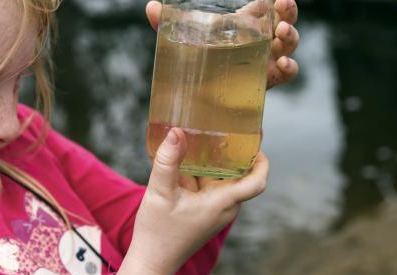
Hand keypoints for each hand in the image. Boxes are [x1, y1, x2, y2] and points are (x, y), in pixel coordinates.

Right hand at [117, 129, 268, 274]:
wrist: (151, 261)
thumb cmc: (157, 232)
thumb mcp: (160, 192)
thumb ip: (168, 161)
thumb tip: (176, 132)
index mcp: (221, 203)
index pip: (256, 182)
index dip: (261, 161)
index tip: (254, 142)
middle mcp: (224, 208)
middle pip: (238, 176)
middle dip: (232, 154)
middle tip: (223, 129)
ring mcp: (214, 212)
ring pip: (220, 180)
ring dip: (213, 163)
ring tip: (202, 137)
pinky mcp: (203, 213)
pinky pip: (208, 188)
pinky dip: (200, 174)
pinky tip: (185, 160)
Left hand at [145, 0, 299, 88]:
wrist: (200, 96)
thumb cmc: (198, 62)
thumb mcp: (186, 41)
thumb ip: (169, 25)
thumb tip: (151, 7)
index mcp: (246, 24)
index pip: (269, 7)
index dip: (278, 1)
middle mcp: (261, 41)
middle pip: (285, 21)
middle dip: (288, 12)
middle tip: (283, 5)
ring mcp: (266, 61)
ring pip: (289, 45)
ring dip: (291, 36)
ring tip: (282, 32)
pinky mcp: (266, 82)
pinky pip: (287, 74)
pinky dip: (290, 67)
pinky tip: (283, 64)